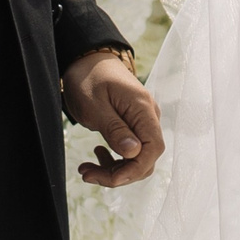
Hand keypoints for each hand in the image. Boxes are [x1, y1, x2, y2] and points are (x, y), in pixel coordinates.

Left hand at [64, 51, 164, 187]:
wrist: (87, 61)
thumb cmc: (88, 79)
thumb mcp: (94, 105)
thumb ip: (115, 129)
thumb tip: (134, 153)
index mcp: (142, 108)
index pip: (153, 148)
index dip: (134, 169)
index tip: (109, 178)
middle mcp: (148, 116)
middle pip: (146, 158)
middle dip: (119, 174)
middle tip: (87, 174)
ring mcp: (142, 121)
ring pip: (138, 158)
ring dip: (114, 170)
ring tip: (86, 169)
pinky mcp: (133, 125)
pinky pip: (131, 151)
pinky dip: (114, 160)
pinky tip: (97, 155)